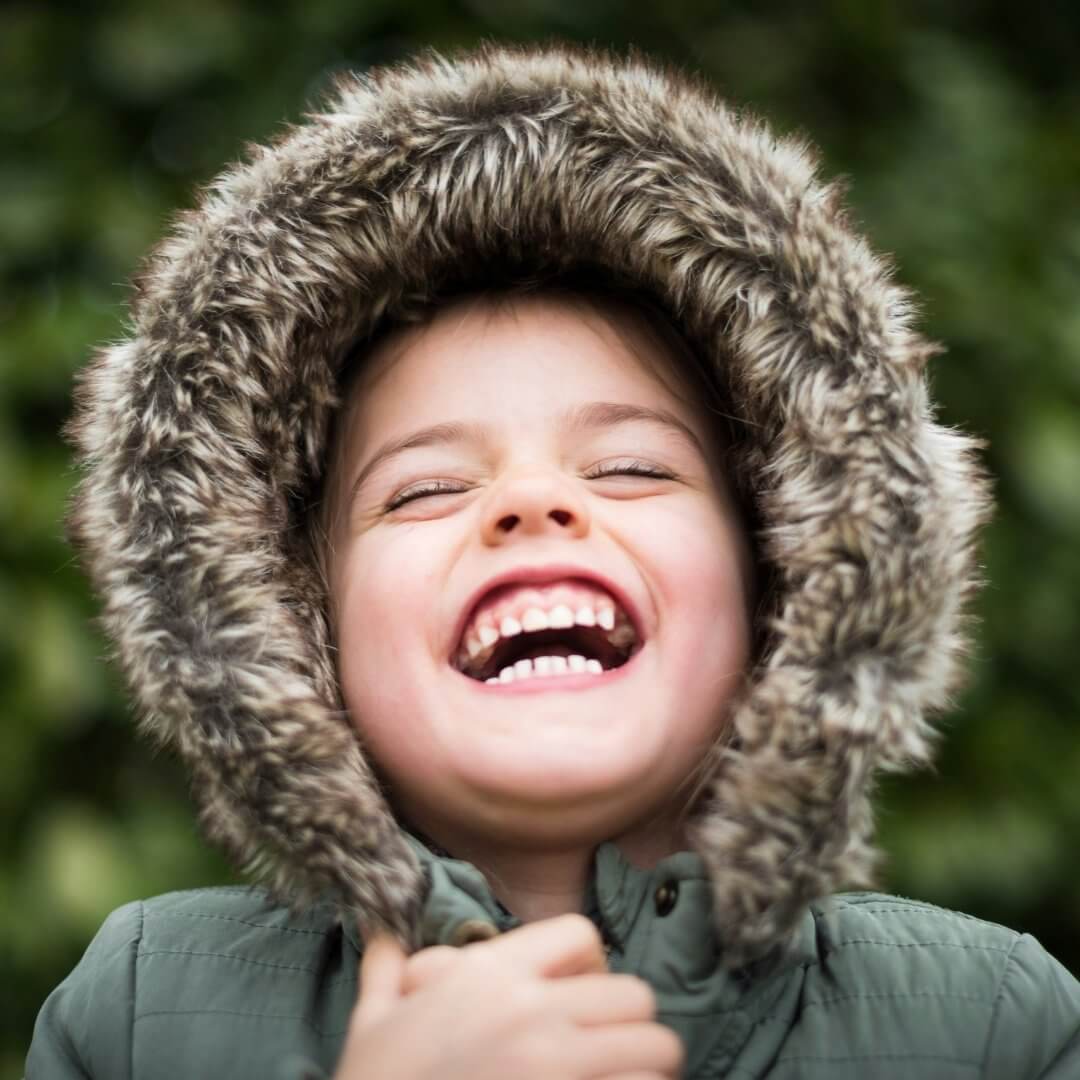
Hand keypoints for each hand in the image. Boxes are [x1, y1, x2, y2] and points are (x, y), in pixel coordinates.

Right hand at [333, 912, 683, 1078]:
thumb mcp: (371, 1021)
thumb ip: (385, 971)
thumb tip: (379, 935)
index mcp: (489, 975)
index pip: (580, 933)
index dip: (590, 961)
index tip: (579, 992)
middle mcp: (531, 1012)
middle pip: (633, 994)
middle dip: (631, 1022)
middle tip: (614, 1048)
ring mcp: (556, 1066)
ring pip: (655, 1047)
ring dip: (646, 1065)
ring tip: (628, 1077)